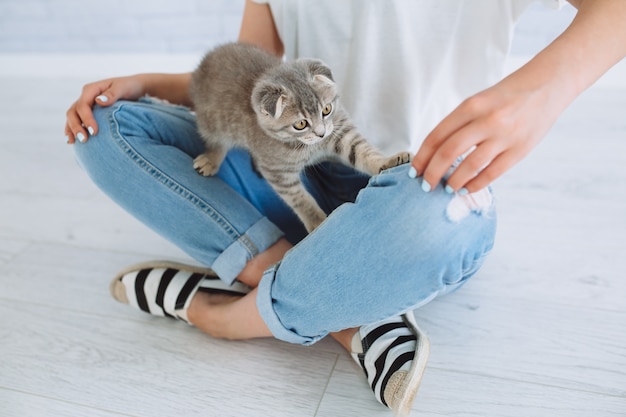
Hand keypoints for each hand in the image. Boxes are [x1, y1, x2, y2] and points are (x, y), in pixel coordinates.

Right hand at [65, 75, 144, 143]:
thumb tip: (99, 101)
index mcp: (91, 89)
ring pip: (72, 117)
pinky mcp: (88, 112)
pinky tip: (72, 141)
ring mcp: (86, 105)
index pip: (83, 105)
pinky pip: (77, 120)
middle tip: (84, 140)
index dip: (86, 119)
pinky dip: (73, 129)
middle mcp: (85, 97)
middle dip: (76, 126)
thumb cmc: (129, 87)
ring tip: (72, 142)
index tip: (94, 132)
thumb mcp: (122, 88)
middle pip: (73, 112)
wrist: (134, 88)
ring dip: (71, 129)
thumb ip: (112, 94)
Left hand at [410, 77, 559, 192]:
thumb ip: (460, 124)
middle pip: (448, 152)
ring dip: (454, 182)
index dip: (422, 156)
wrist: (548, 85)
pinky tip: (467, 188)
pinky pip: (493, 173)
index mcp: (472, 105)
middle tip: (426, 185)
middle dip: (433, 173)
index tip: (415, 171)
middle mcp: (487, 119)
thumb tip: (436, 154)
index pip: (437, 135)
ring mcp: (504, 136)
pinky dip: (476, 184)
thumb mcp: (479, 101)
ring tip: (447, 188)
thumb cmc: (508, 95)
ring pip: (470, 166)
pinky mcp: (520, 150)